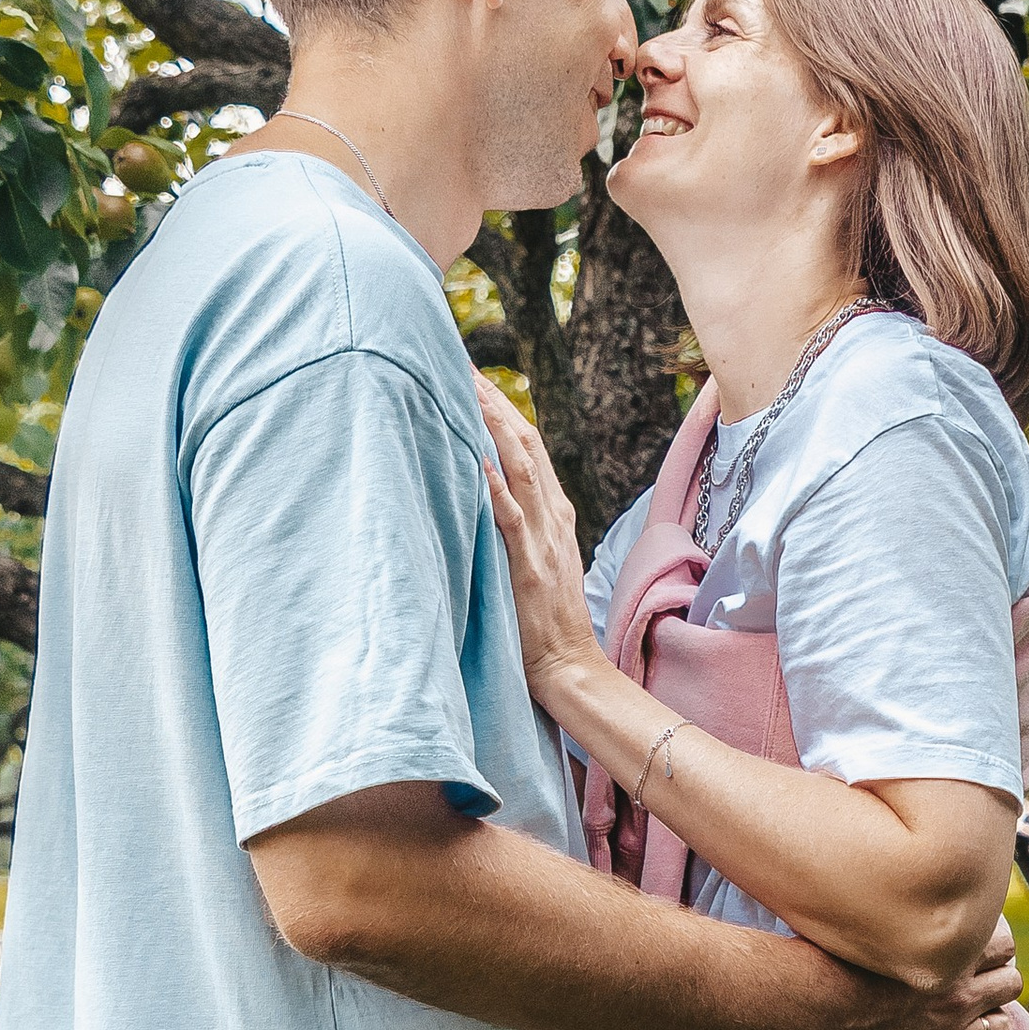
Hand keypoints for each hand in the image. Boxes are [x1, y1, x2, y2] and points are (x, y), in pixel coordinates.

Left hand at [476, 373, 600, 704]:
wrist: (570, 668)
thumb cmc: (543, 624)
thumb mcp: (535, 561)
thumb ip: (517, 527)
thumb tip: (486, 494)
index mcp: (552, 514)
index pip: (526, 447)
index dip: (500, 408)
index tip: (469, 374)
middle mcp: (551, 518)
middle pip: (523, 444)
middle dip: (492, 401)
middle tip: (458, 361)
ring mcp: (542, 541)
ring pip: (520, 469)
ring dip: (492, 427)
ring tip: (464, 389)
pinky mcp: (530, 569)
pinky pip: (511, 520)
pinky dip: (494, 487)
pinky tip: (474, 459)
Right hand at [795, 922, 1023, 1029]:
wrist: (796, 1005)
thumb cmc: (822, 958)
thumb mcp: (870, 922)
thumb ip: (901, 918)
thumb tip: (904, 901)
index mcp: (944, 954)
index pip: (1004, 944)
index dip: (993, 947)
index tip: (974, 952)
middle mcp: (954, 995)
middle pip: (1009, 984)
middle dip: (994, 983)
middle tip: (970, 987)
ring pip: (1003, 1029)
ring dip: (991, 1022)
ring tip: (968, 1022)